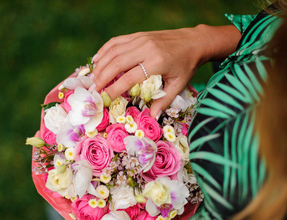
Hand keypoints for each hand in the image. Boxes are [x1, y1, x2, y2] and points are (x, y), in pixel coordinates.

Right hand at [92, 24, 240, 118]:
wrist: (194, 41)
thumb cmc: (186, 66)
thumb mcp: (178, 85)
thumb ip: (164, 101)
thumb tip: (152, 117)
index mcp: (157, 62)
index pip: (129, 77)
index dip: (114, 89)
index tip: (103, 98)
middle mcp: (146, 49)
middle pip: (117, 63)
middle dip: (102, 77)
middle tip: (92, 90)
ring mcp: (141, 39)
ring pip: (113, 51)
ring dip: (100, 65)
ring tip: (92, 79)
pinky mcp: (138, 35)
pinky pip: (116, 41)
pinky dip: (104, 51)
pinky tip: (96, 61)